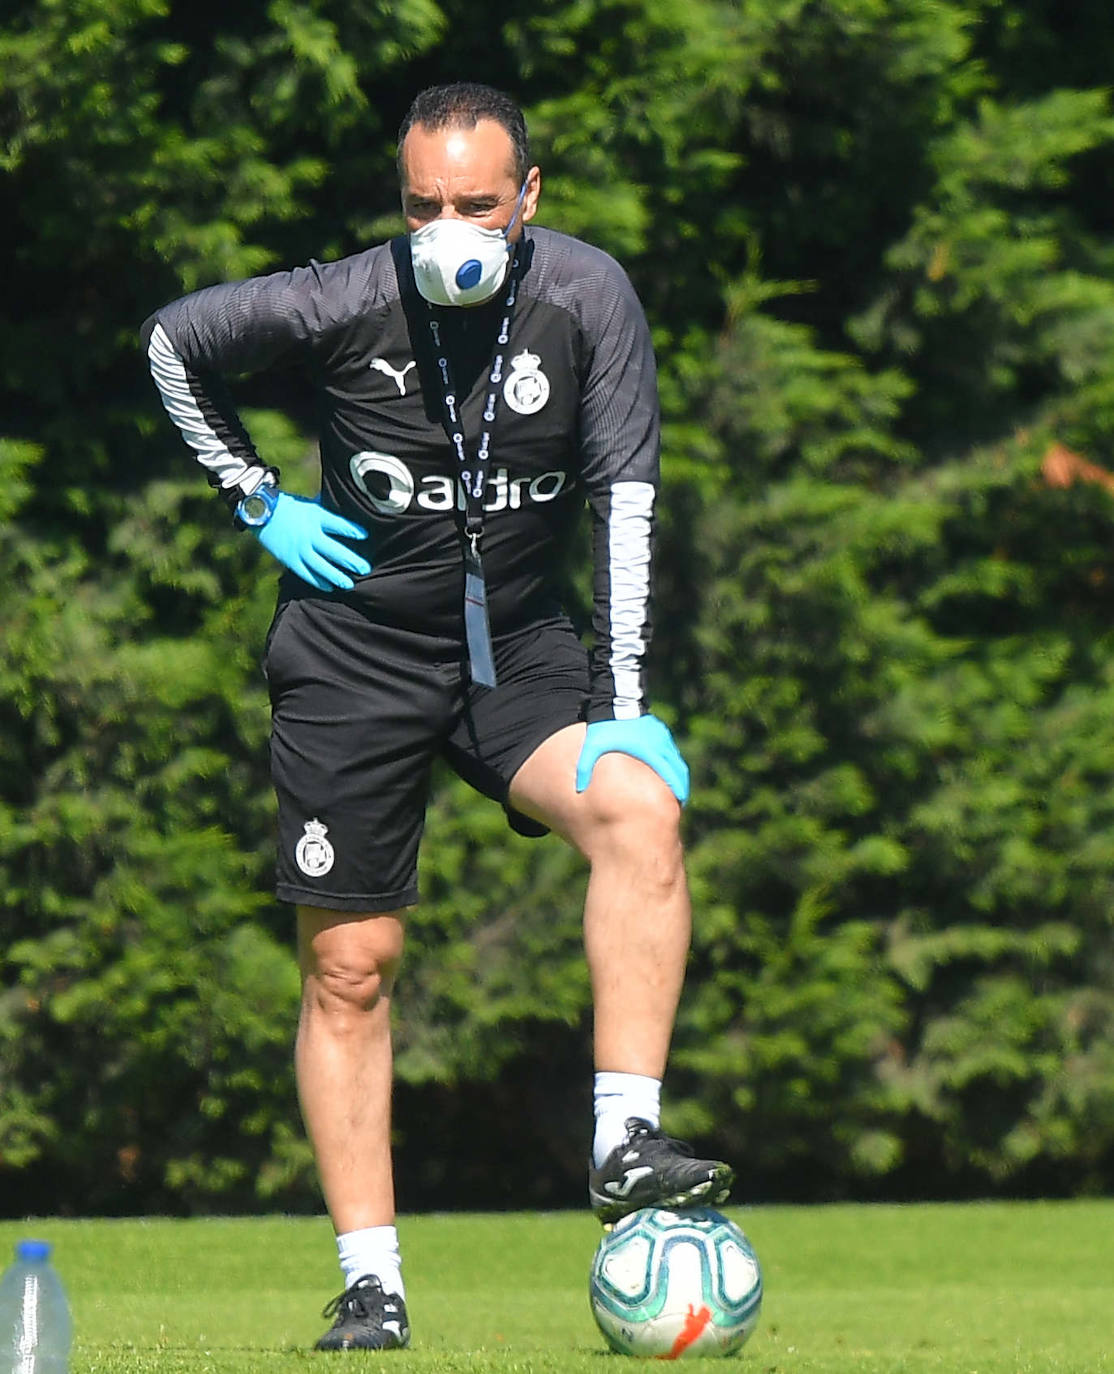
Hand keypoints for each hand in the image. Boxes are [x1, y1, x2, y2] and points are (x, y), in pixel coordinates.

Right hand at [257, 493, 370, 591]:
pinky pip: (306, 573)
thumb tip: (348, 506)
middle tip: (365, 569)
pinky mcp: (289, 559)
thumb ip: (328, 510)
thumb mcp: (311, 504)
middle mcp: (309, 535)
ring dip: (337, 576)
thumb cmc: (289, 506)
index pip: (339, 525)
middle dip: (351, 561)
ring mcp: (299, 549)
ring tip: (349, 584)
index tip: (366, 536)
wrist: (261, 512)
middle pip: (334, 551)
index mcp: (316, 517)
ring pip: (321, 566)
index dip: (353, 531)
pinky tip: (330, 587)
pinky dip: (318, 581)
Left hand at [575, 715, 689, 804]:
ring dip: (676, 775)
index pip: (669, 774)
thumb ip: (585, 768)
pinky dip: (671, 763)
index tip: (679, 803)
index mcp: (648, 751)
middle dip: (680, 786)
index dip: (676, 789)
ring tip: (675, 789)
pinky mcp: (659, 731)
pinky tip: (666, 771)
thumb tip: (579, 789)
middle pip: (677, 769)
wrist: (613, 701)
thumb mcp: (592, 748)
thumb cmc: (604, 727)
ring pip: (675, 760)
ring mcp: (661, 736)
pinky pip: (670, 751)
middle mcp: (659, 744)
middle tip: (680, 801)